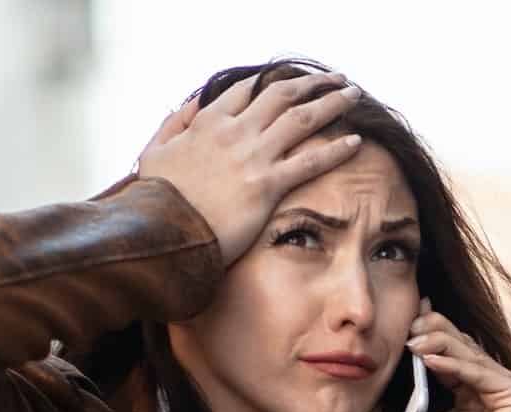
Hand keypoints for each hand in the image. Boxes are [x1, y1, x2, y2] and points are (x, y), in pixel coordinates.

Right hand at [136, 73, 364, 265]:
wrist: (163, 232)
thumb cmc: (157, 198)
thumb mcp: (154, 151)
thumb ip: (174, 124)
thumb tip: (191, 104)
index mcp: (208, 122)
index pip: (248, 90)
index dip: (274, 81)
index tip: (293, 80)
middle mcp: (235, 132)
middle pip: (283, 95)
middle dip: (314, 83)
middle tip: (336, 79)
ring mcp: (252, 157)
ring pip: (302, 119)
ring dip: (332, 103)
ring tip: (353, 95)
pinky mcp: (266, 185)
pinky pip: (309, 162)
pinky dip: (335, 149)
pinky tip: (356, 141)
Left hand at [407, 301, 510, 411]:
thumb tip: (364, 403)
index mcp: (465, 384)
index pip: (443, 347)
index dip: (422, 331)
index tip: (398, 320)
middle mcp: (486, 379)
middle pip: (456, 339)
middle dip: (427, 329)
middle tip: (403, 326)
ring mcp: (502, 383)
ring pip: (467, 350)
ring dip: (436, 342)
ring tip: (410, 342)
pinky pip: (479, 372)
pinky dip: (453, 364)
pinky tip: (429, 359)